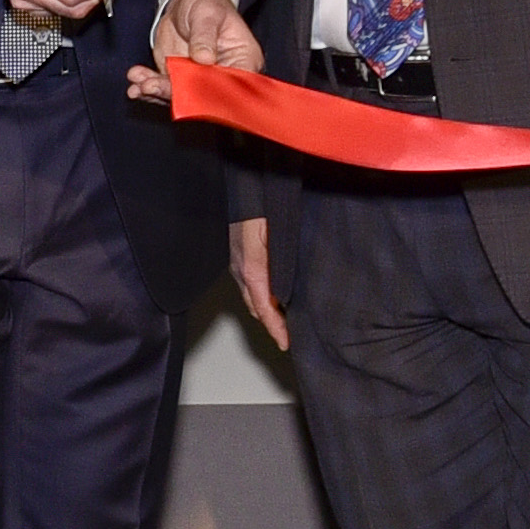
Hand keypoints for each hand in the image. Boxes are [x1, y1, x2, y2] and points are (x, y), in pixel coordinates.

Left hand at [128, 0, 257, 104]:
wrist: (186, 2)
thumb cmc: (207, 4)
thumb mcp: (208, 14)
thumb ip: (205, 35)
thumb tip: (204, 58)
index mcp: (243, 61)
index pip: (234, 86)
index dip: (213, 96)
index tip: (190, 94)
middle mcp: (223, 76)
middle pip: (204, 96)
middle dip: (177, 95)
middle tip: (153, 87)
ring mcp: (199, 79)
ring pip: (181, 95)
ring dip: (158, 93)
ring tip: (141, 85)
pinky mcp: (179, 78)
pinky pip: (164, 88)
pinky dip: (148, 88)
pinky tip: (135, 86)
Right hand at [227, 212, 284, 343]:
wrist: (247, 185)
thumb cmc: (262, 206)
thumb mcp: (278, 234)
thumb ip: (280, 264)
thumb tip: (286, 295)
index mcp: (252, 266)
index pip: (263, 306)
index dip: (275, 327)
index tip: (286, 343)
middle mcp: (242, 268)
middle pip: (256, 306)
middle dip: (272, 323)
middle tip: (290, 336)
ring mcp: (238, 262)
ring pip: (253, 295)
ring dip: (268, 309)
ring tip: (287, 321)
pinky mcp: (240, 254)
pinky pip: (252, 282)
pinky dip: (265, 294)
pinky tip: (278, 294)